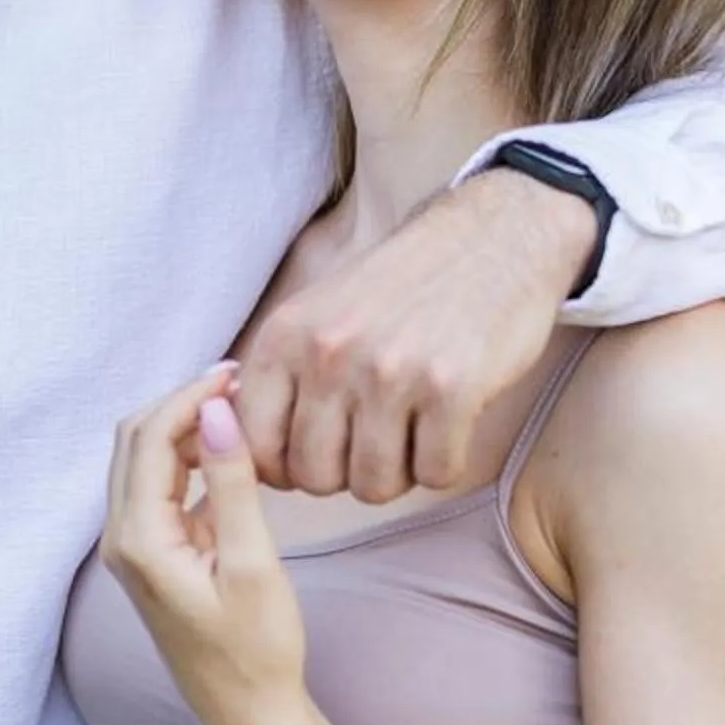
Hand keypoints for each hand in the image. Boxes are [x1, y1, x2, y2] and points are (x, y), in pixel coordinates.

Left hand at [99, 366, 315, 724]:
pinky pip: (162, 488)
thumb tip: (218, 413)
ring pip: (145, 461)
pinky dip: (190, 460)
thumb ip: (234, 485)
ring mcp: (133, 548)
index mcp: (138, 540)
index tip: (237, 373)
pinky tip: (232, 452)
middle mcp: (122, 539)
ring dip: (184, 427)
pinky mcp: (153, 556)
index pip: (149, 437)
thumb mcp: (253, 564)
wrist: (248, 716)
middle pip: (136, 440)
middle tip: (238, 381)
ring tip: (239, 406)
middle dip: (182, 403)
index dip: (190, 396)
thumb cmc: (257, 651)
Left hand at [236, 168, 593, 500]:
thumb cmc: (399, 287)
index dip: (282, 469)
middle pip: (314, 476)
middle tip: (369, 444)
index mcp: (286, 336)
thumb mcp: (316, 313)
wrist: (490, 239)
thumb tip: (235, 438)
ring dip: (395, 474)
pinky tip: (447, 428)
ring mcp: (392, 372)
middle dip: (343, 475)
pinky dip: (442, 464)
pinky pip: (433, 474)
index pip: (255, 446)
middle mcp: (330, 354)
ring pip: (372, 486)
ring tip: (408, 435)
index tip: (312, 456)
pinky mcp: (453, 388)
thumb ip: (277, 374)